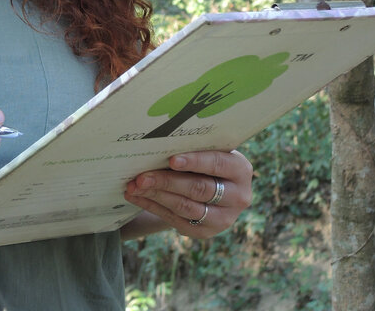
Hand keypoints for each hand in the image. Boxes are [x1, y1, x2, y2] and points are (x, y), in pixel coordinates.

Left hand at [123, 149, 252, 237]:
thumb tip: (157, 142)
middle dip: (167, 181)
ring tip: (134, 186)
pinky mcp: (204, 232)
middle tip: (142, 176)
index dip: (194, 162)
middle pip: (199, 189)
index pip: (217, 164)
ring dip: (156, 196)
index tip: (171, 159)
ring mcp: (223, 218)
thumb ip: (192, 148)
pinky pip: (175, 219)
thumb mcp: (208, 151)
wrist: (213, 186)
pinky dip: (152, 206)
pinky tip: (136, 196)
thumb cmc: (205, 159)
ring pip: (185, 206)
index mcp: (240, 170)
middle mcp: (238, 197)